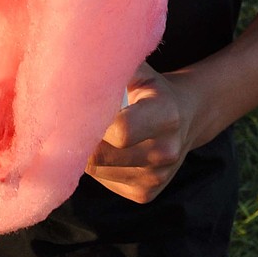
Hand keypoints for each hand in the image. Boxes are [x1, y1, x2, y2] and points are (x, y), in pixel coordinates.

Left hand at [85, 63, 197, 203]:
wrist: (187, 117)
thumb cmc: (152, 89)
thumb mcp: (139, 70)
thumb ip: (112, 67)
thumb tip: (75, 63)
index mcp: (165, 114)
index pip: (120, 131)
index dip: (92, 124)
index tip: (75, 112)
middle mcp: (165, 151)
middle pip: (103, 157)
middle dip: (80, 141)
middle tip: (69, 124)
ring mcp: (157, 177)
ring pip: (98, 172)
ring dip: (87, 155)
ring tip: (93, 133)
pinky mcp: (147, 194)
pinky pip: (105, 183)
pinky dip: (98, 167)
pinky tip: (108, 149)